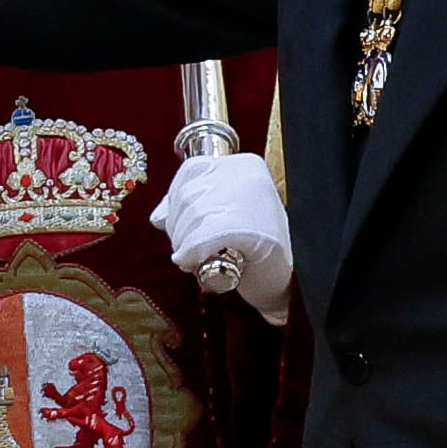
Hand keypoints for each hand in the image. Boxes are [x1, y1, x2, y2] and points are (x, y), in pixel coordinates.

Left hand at [151, 152, 294, 325]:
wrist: (288, 282)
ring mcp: (253, 201)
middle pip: (188, 196)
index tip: (180, 227)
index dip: (175, 203)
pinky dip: (192, 253)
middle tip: (189, 251)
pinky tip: (194, 264)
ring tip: (198, 260)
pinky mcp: (252, 230)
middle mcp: (249, 175)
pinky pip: (203, 237)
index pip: (191, 171)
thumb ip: (190, 208)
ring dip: (184, 245)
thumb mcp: (220, 217)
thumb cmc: (251, 252)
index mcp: (244, 165)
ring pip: (192, 217)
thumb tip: (158, 217)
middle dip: (178, 228)